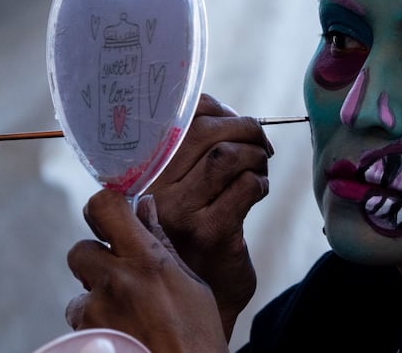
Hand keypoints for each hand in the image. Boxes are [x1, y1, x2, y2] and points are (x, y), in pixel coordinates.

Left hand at [66, 190, 227, 351]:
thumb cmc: (197, 335)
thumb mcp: (192, 284)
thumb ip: (162, 245)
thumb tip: (145, 208)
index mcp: (147, 261)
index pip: (105, 208)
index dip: (104, 207)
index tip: (113, 215)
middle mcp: (116, 282)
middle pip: (80, 250)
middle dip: (96, 260)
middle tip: (120, 275)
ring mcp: (96, 312)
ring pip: (80, 293)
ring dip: (97, 299)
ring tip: (129, 315)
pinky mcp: (85, 337)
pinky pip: (80, 322)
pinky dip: (96, 326)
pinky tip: (123, 332)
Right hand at [144, 93, 273, 338]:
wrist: (199, 295)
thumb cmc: (192, 232)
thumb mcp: (178, 189)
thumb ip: (188, 150)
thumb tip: (222, 108)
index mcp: (141, 173)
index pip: (174, 119)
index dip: (213, 107)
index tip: (233, 117)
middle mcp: (153, 192)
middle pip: (203, 132)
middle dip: (243, 126)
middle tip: (259, 140)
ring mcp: (180, 213)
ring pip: (227, 156)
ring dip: (255, 155)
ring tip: (260, 167)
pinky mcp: (211, 233)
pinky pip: (246, 187)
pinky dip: (261, 182)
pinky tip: (258, 191)